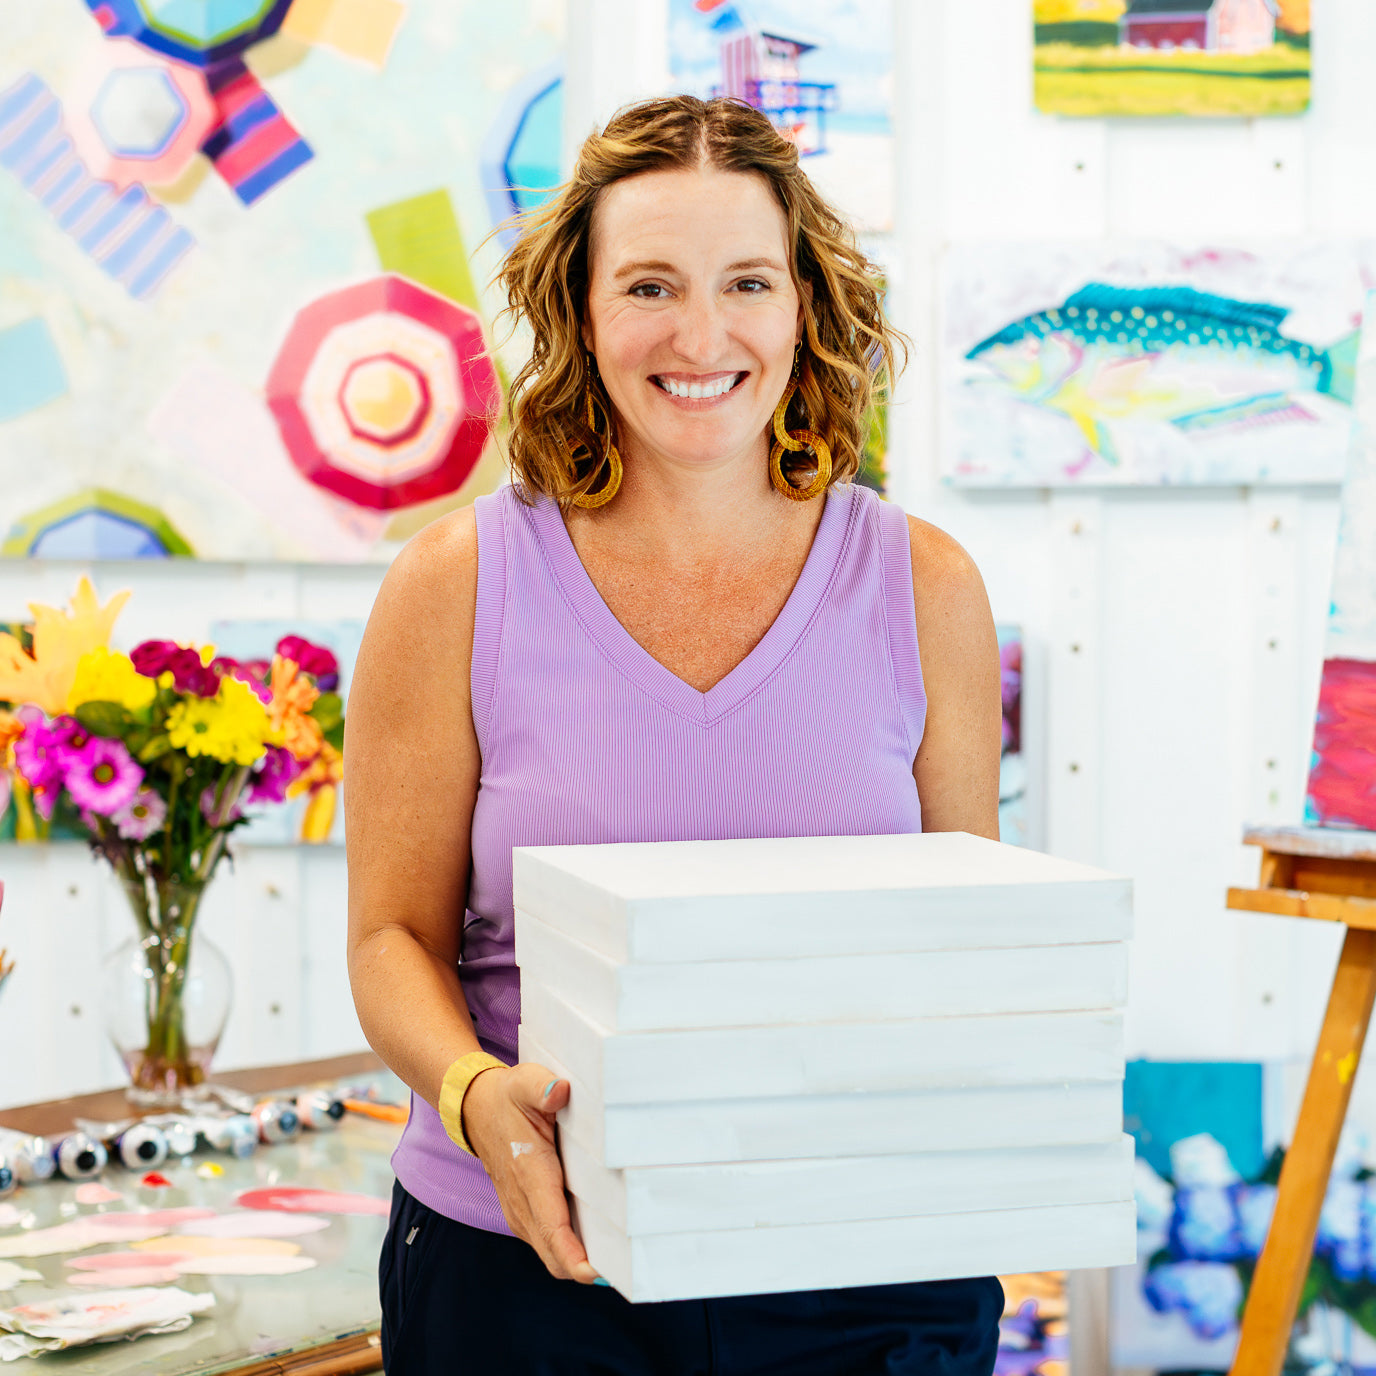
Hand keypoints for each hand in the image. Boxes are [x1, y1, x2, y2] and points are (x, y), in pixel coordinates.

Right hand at [462, 1063, 599, 1283]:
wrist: (476, 1109)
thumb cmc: (507, 1096)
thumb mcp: (524, 1082)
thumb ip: (542, 1087)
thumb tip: (560, 1091)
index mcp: (529, 1174)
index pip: (551, 1226)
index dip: (574, 1254)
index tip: (597, 1271)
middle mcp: (522, 1202)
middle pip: (554, 1254)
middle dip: (586, 1268)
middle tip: (627, 1268)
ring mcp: (521, 1212)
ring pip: (551, 1254)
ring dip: (579, 1262)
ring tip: (620, 1259)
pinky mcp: (524, 1213)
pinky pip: (548, 1243)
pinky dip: (569, 1251)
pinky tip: (598, 1243)